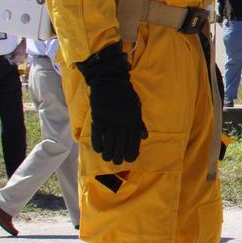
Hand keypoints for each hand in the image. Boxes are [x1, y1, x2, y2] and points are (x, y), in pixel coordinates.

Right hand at [77, 42, 147, 163]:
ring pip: (109, 141)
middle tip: (117, 162)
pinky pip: (98, 134)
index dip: (132, 151)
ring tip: (107, 159)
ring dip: (108, 152)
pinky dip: (97, 143)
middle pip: (121, 143)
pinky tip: (98, 150)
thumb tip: (144, 137)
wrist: (109, 80)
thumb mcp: (137, 106)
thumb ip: (139, 123)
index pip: (133, 139)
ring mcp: (110, 120)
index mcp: (133, 119)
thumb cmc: (125, 93)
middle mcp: (122, 122)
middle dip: (119, 154)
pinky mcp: (98, 117)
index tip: (130, 159)